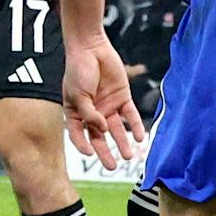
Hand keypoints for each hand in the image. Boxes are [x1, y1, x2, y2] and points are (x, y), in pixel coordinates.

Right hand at [62, 34, 143, 169]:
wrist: (91, 48)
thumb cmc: (78, 70)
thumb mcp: (78, 94)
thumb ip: (89, 113)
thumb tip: (101, 129)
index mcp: (76, 112)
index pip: (78, 133)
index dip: (82, 145)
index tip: (89, 154)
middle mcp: (92, 112)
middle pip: (99, 136)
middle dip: (105, 152)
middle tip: (111, 167)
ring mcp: (108, 106)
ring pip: (116, 129)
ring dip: (122, 142)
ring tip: (127, 156)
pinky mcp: (122, 98)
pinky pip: (130, 116)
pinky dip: (135, 127)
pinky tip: (139, 138)